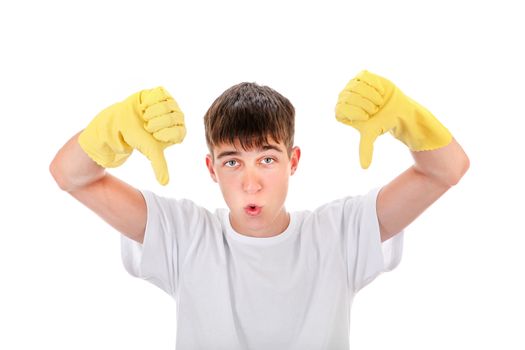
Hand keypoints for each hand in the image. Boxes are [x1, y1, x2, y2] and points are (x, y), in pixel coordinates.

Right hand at [78, 87, 185, 184]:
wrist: (121, 123)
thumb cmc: (138, 137)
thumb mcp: (150, 151)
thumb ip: (159, 165)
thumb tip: (164, 183)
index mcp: (179, 131)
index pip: (178, 131)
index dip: (162, 133)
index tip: (152, 135)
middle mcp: (177, 117)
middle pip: (173, 117)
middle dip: (155, 123)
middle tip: (146, 125)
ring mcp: (170, 103)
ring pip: (167, 105)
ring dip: (150, 111)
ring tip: (144, 116)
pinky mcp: (161, 93)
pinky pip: (159, 94)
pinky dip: (148, 100)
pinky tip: (143, 105)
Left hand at [335, 70, 451, 168]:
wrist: (398, 110)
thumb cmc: (382, 122)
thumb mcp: (372, 134)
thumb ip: (365, 149)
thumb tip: (364, 168)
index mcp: (342, 111)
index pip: (341, 108)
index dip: (357, 112)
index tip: (368, 117)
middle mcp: (344, 97)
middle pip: (348, 96)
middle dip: (366, 104)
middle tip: (375, 109)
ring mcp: (352, 85)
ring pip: (355, 86)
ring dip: (371, 95)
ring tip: (379, 101)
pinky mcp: (362, 76)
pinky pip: (364, 76)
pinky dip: (374, 84)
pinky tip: (380, 90)